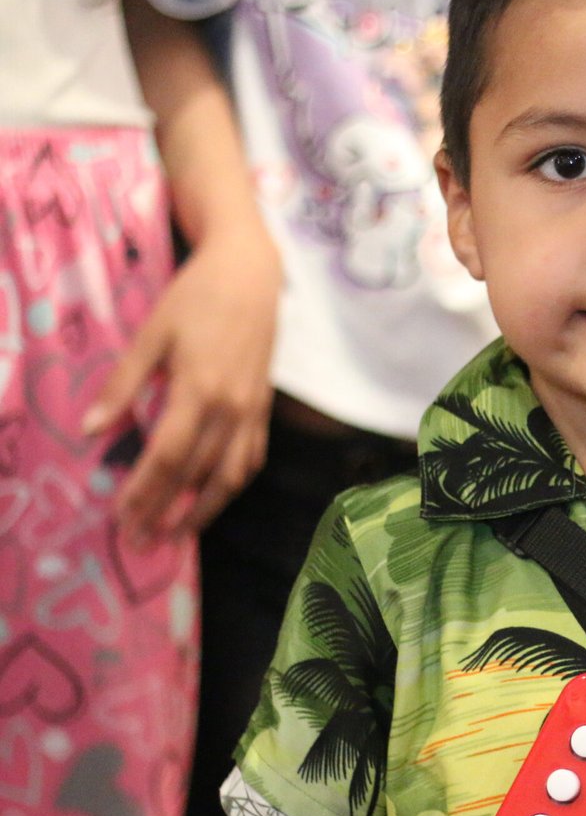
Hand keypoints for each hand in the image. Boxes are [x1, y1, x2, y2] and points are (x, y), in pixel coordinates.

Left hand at [84, 221, 279, 542]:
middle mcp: (231, 408)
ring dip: (204, 510)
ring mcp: (253, 410)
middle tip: (140, 542)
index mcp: (198, 389)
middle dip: (165, 511)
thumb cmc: (194, 297)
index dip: (143, 491)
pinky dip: (233, 484)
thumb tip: (91, 431)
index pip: (167, 455)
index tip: (121, 518)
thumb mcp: (150, 335)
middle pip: (195, 473)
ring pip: (230, 475)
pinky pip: (252, 457)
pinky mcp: (264, 407)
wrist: (251, 274)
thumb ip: (123, 385)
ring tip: (178, 534)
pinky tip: (214, 497)